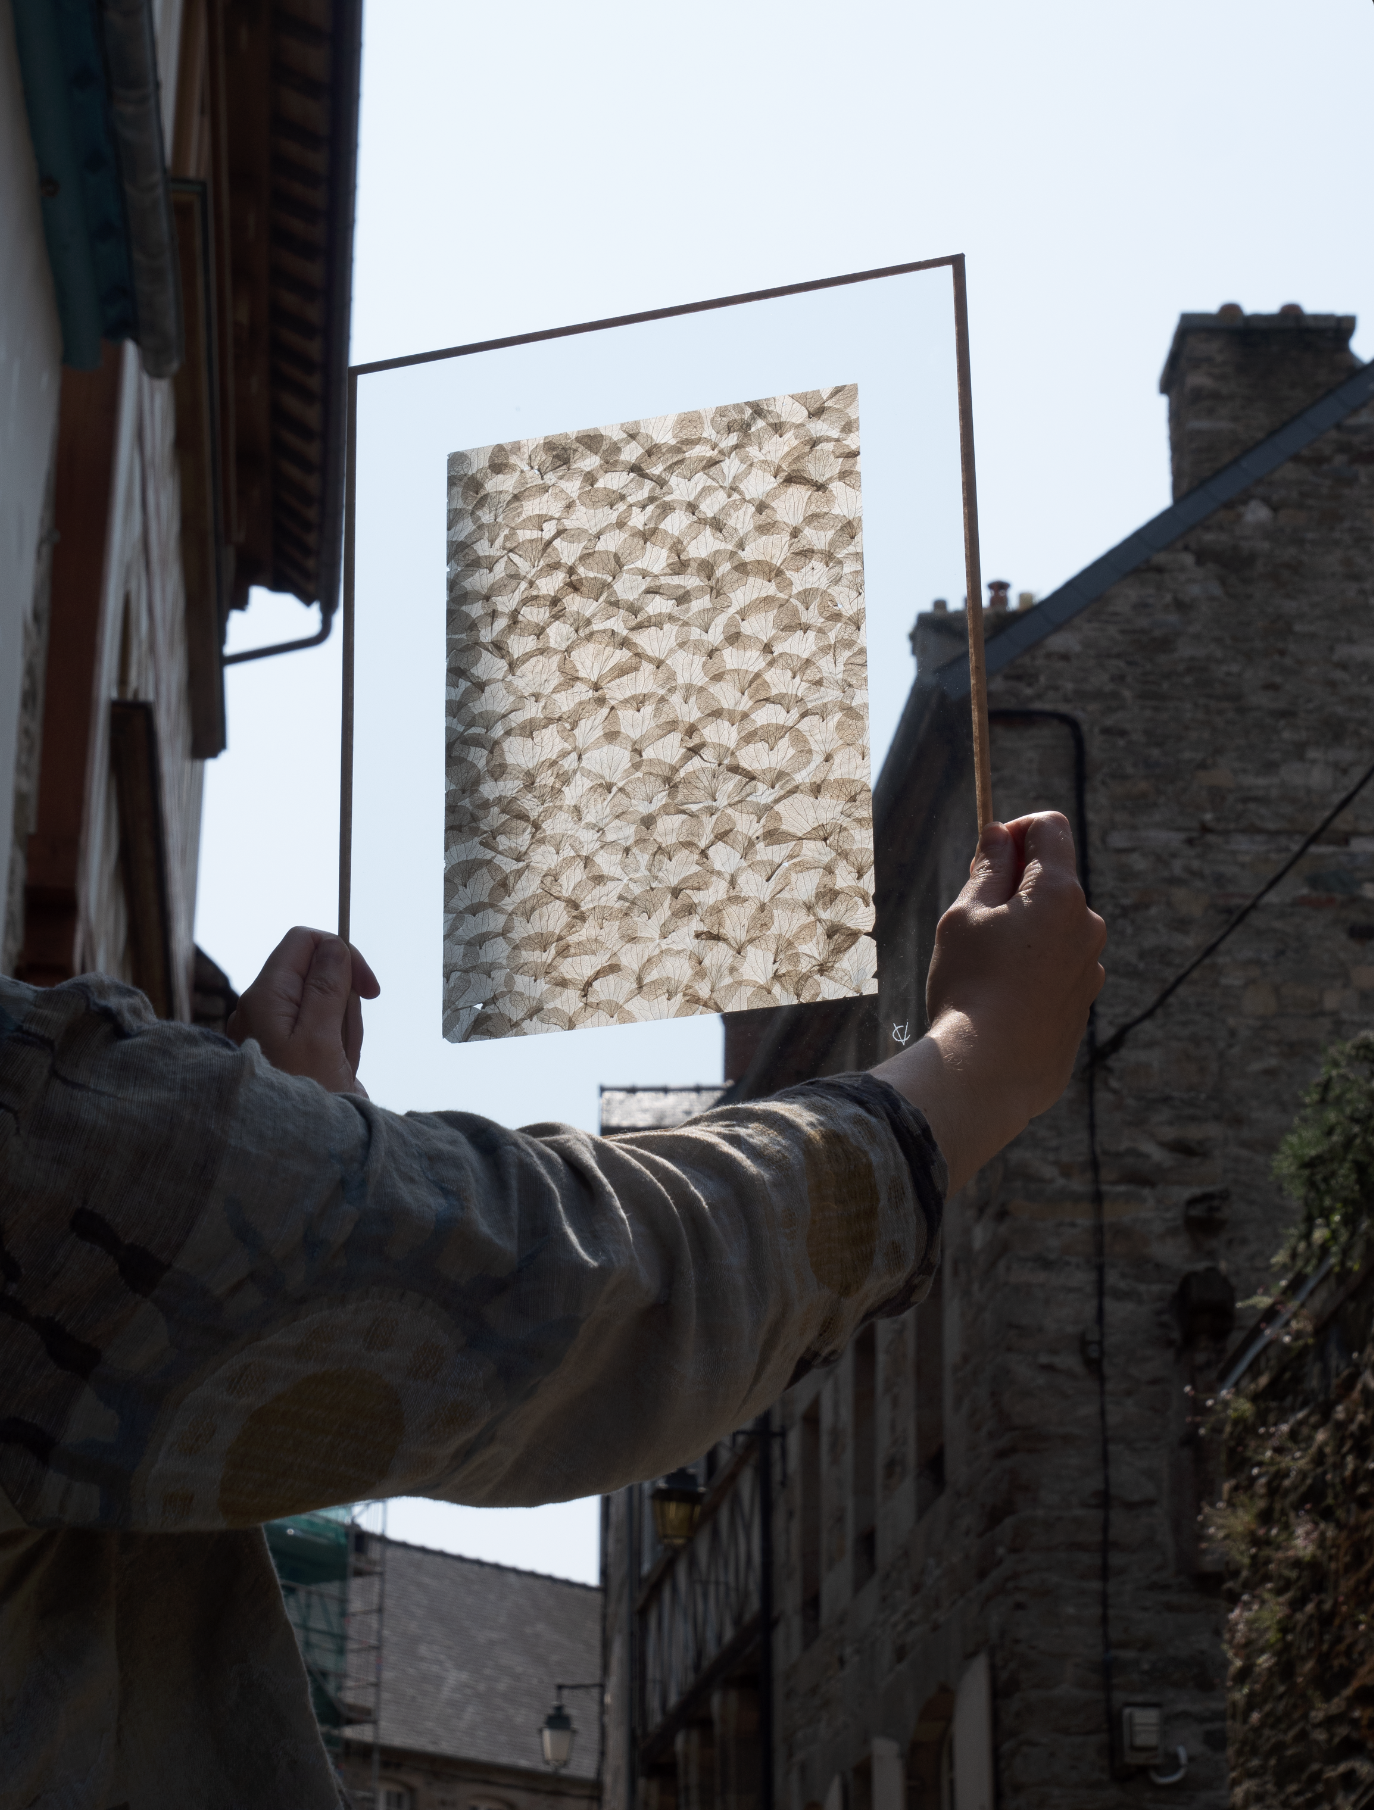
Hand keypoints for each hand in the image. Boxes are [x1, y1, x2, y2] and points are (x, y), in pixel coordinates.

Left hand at [226, 927, 380, 1096]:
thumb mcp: (322, 1038)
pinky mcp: (290, 1050)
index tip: (369, 987)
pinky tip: (338, 1073)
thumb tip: (334, 945)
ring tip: (342, 1063)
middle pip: (319, 972)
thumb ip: (327, 986)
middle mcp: (264, 1007)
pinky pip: (323, 1030)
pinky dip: (339, 1045)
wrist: (297, 1156)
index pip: (304, 941)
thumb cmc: (306, 1100)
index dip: (341, 952)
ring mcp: (274, 1029)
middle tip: (345, 1041)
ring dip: (345, 1027)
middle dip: (345, 999)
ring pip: (326, 1002)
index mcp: (266, 996)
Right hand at [873, 812, 1105, 1191]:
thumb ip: (988, 869)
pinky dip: (1033, 968)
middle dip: (1017, 885)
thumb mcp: (965, 916)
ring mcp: (1091, 969)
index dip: (1017, 829)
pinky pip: (1058, 969)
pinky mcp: (1083, 1005)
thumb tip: (1000, 835)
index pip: (1050, 828)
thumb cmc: (969, 986)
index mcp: (1060, 894)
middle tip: (972, 915)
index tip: (988, 852)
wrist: (989, 1072)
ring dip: (1026, 930)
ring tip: (982, 965)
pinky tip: (999, 998)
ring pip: (1056, 929)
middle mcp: (1087, 926)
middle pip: (1054, 881)